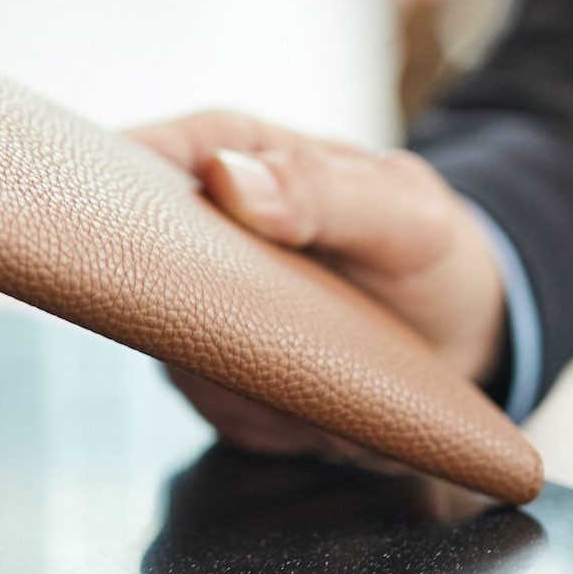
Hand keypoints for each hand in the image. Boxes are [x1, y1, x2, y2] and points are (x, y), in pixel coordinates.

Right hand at [127, 111, 506, 458]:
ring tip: (338, 369)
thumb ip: (321, 190)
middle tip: (301, 342)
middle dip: (214, 327)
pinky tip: (326, 402)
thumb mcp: (402, 211)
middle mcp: (190, 228)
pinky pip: (216, 408)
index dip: (116, 211)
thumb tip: (224, 180)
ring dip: (261, 385)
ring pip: (178, 356)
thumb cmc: (428, 247)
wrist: (456, 330)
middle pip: (133, 278)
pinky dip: (277, 421)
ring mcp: (190, 303)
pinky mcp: (207, 372)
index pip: (123, 165)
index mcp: (221, 152)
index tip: (176, 266)